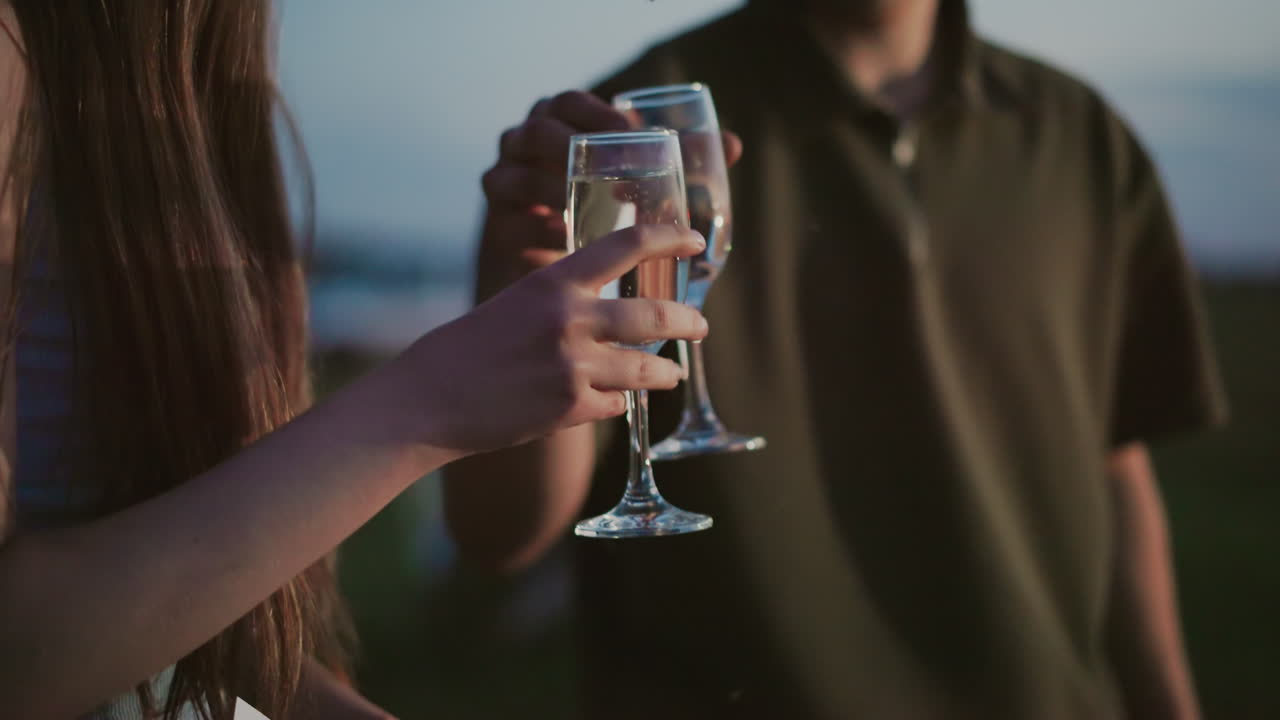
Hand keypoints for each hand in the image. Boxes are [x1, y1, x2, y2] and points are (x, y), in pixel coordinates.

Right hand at [399, 224, 707, 455]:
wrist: (431, 399)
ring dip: (666, 373)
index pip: (627, 246)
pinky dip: (615, 402)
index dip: (669, 238)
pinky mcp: (572, 409)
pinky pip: (616, 404)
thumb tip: (613, 310)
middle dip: (689, 322)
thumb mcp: (518, 303)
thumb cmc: (470, 348)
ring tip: (671, 373)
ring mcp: (574, 367)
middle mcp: (570, 320)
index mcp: (554, 283)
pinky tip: (605, 401)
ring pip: (649, 369)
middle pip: (655, 316)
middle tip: (700, 325)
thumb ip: (565, 301)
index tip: (694, 239)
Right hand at [480, 90, 743, 288]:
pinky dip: (540, 229)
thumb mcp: (636, 174)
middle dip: (573, 151)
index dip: (595, 113)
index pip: (566, 102)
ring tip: (594, 214)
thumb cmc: (601, 202)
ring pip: (514, 177)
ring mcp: (503, 185)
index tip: (628, 131)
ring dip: (554, 193)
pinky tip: (568, 240)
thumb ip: (682, 157)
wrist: (551, 255)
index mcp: (556, 121)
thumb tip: (734, 145)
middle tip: (618, 181)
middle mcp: (521, 146)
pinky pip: (510, 222)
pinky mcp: (497, 227)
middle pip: (535, 133)